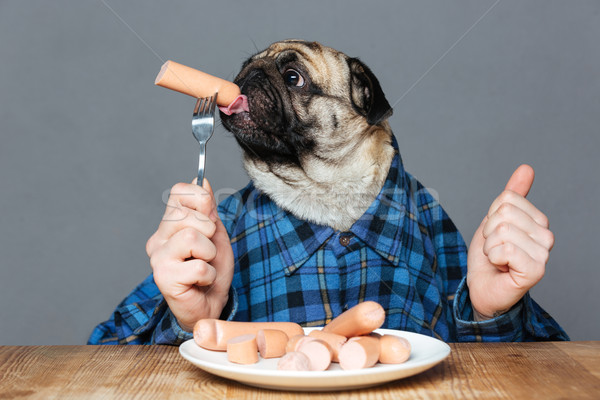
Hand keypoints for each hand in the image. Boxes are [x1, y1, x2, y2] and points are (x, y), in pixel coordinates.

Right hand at [146, 179, 233, 330]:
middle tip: (207, 252)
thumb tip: (200, 178)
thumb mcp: (217, 234)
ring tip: (204, 265)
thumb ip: (208, 208)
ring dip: (210, 254)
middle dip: (209, 232)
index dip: (201, 199)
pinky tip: (200, 282)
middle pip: (189, 214)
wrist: (210, 305)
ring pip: (193, 236)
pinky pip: (198, 266)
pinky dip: (209, 275)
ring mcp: (158, 257)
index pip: (179, 191)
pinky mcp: (163, 277)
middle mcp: (159, 237)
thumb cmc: (212, 270)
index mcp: (170, 223)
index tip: (209, 218)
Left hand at [467, 165, 554, 318]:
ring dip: (490, 247)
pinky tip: (501, 268)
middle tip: (494, 250)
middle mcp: (546, 237)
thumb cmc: (489, 257)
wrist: (482, 287)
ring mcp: (543, 254)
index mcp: (538, 222)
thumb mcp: (494, 220)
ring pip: (503, 230)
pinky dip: (494, 258)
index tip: (494, 235)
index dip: (490, 216)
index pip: (507, 199)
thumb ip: (512, 196)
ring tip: (497, 259)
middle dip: (488, 232)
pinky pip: (506, 249)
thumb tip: (526, 168)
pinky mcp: (536, 271)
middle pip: (504, 214)